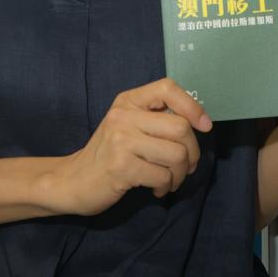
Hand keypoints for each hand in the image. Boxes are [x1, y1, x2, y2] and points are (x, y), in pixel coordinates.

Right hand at [56, 78, 212, 215]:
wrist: (73, 181)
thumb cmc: (108, 153)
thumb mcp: (128, 125)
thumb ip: (155, 118)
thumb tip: (199, 123)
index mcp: (128, 101)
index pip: (167, 88)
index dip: (192, 106)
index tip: (204, 125)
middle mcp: (123, 116)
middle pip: (180, 127)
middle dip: (192, 152)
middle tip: (186, 166)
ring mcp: (121, 141)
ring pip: (176, 154)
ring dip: (180, 174)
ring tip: (170, 180)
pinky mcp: (121, 167)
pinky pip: (162, 176)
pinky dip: (166, 187)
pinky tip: (156, 189)